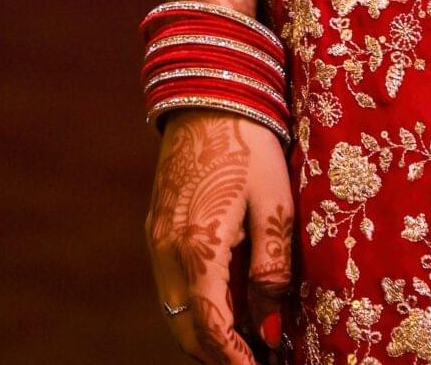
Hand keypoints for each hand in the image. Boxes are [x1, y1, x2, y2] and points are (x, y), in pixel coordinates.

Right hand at [146, 111, 292, 361]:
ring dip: (207, 332)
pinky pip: (172, 285)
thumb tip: (269, 328)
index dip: (234, 359)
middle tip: (258, 357)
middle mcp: (167, 252)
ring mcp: (156, 240)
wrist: (208, 92)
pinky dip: (197, 304)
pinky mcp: (156, 228)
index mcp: (199, 248)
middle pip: (187, 330)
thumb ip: (271, 268)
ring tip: (248, 336)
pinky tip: (229, 299)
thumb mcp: (275, 203)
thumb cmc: (251, 144)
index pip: (211, 329)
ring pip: (176, 311)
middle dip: (220, 353)